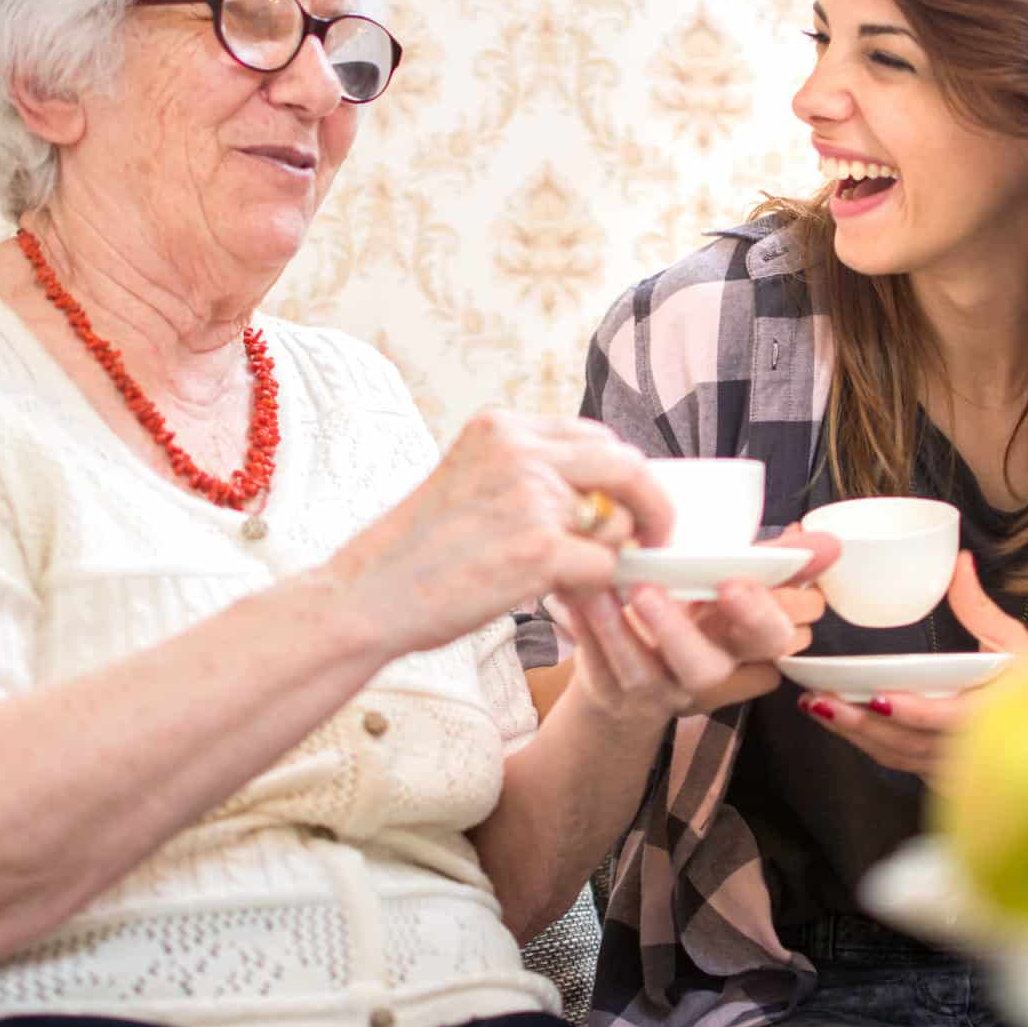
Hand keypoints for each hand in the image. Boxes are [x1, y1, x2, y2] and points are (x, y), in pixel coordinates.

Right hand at [330, 410, 672, 655]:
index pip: (593, 437)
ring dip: (612, 556)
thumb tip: (601, 498)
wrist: (370, 594)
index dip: (622, 474)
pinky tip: (565, 599)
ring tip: (580, 579)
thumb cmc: (418, 552)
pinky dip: (596, 588)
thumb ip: (529, 475)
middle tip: (656, 538)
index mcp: (502, 427)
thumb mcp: (470, 481)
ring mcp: (532, 498)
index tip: (629, 505)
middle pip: (626, 465)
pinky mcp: (540, 550)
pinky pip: (605, 566)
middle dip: (652, 505)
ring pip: (618, 523)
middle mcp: (519, 450)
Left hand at [555, 527, 838, 724]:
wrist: (628, 683)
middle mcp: (705, 672)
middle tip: (664, 587)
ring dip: (627, 625)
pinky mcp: (615, 690)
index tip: (736, 582)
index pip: (770, 639)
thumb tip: (830, 541)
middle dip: (682, 630)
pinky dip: (588, 626)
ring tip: (613, 585)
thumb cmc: (690, 621)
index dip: (760, 616)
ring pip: (643, 668)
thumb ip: (775, 565)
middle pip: (707, 667)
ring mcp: (659, 687)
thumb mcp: (731, 591)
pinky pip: (600, 660)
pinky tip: (575, 593)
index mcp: (741, 644)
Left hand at [798, 551, 1027, 777]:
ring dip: (854, 733)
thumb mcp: (1013, 642)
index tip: (878, 697)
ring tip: (816, 704)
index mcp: (996, 715)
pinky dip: (864, 742)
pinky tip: (835, 719)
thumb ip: (979, 606)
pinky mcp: (936, 772)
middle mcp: (973, 750)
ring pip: (896, 755)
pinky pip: (895, 761)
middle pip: (909, 744)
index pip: (950, 721)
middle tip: (822, 700)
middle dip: (863, 724)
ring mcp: (953, 767)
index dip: (914, 713)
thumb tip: (959, 561)